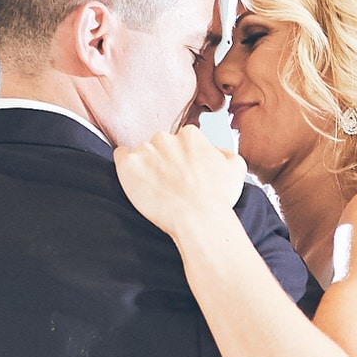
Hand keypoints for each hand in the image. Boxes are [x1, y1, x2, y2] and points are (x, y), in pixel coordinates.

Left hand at [114, 129, 245, 244]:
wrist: (199, 220)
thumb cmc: (217, 200)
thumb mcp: (236, 168)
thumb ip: (224, 152)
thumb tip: (215, 151)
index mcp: (190, 135)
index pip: (181, 140)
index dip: (181, 158)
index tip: (182, 172)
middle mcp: (166, 138)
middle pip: (160, 145)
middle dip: (163, 160)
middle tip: (169, 183)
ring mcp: (145, 150)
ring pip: (141, 153)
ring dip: (146, 166)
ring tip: (154, 188)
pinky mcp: (128, 165)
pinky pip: (120, 156)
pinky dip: (126, 167)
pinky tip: (135, 180)